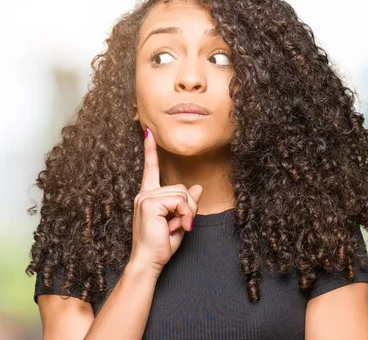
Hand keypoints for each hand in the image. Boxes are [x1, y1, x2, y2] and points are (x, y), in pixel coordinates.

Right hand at [129, 128, 202, 274]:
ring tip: (178, 227)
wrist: (149, 261)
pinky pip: (179, 200)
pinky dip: (185, 214)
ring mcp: (145, 197)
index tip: (148, 132)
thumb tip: (198, 187)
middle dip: (188, 208)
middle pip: (181, 188)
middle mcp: (145, 194)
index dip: (150, 150)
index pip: (150, 169)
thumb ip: (187, 204)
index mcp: (149, 196)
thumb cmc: (161, 245)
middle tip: (182, 225)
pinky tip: (177, 226)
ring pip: (182, 194)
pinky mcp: (150, 202)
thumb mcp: (180, 221)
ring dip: (187, 213)